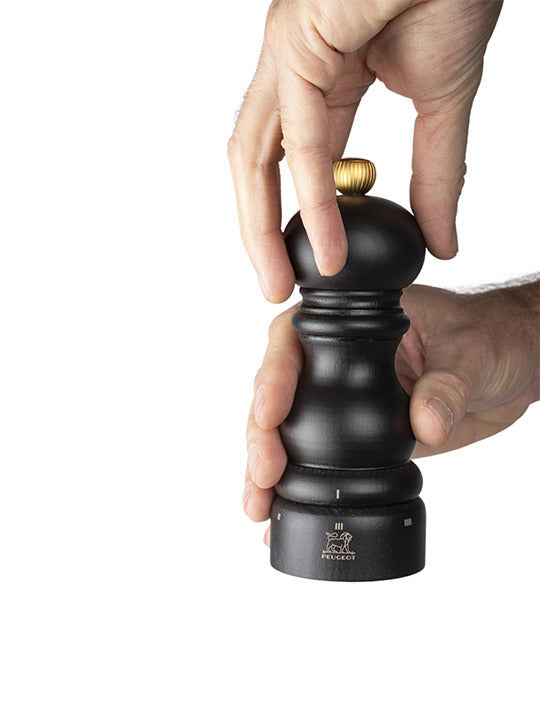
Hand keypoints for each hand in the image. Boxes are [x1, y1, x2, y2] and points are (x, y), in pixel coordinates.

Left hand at [228, 0, 502, 301]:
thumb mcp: (443, 102)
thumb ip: (434, 174)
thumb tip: (441, 239)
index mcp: (324, 77)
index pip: (293, 162)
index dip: (295, 215)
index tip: (309, 262)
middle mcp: (295, 67)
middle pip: (258, 164)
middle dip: (260, 230)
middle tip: (274, 286)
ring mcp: (289, 51)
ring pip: (256, 154)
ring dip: (262, 224)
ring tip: (279, 279)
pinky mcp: (298, 40)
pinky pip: (298, 133)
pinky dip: (308, 193)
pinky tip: (325, 239)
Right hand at [242, 280, 539, 544]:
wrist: (516, 363)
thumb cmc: (492, 334)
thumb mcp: (472, 352)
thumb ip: (447, 386)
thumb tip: (425, 424)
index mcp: (355, 321)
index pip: (294, 339)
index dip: (273, 376)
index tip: (269, 414)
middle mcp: (338, 360)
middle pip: (279, 394)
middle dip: (262, 436)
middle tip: (264, 474)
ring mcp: (345, 402)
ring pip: (290, 433)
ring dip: (269, 471)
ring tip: (259, 508)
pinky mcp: (362, 437)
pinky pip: (323, 462)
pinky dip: (301, 490)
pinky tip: (282, 518)